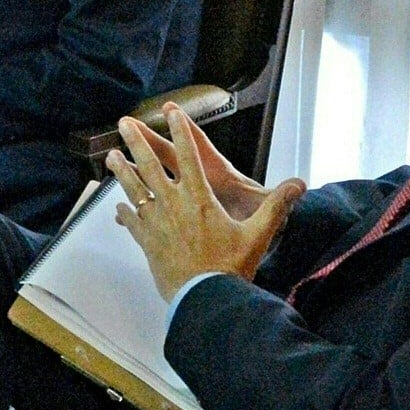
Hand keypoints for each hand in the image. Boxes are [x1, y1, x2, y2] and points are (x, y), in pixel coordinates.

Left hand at [106, 106, 305, 298]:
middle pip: (150, 166)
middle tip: (123, 124)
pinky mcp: (146, 240)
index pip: (190, 157)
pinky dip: (123, 211)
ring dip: (121, 171)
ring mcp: (156, 222)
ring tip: (110, 155)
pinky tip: (117, 207)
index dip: (181, 133)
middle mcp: (174, 205)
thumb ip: (275, 207)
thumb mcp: (258, 234)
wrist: (205, 296)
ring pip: (133, 189)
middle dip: (137, 142)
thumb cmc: (231, 266)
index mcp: (200, 199)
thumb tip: (300, 185)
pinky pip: (130, 221)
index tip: (172, 113)